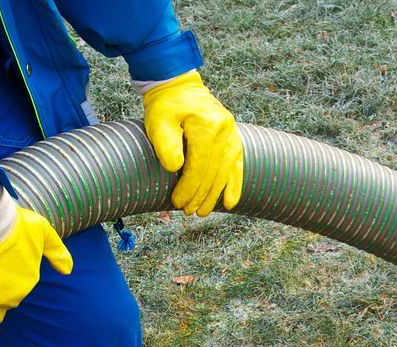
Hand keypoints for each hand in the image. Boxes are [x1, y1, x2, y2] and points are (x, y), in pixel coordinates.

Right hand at [0, 194, 72, 339]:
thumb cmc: (16, 225)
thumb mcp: (44, 231)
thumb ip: (57, 250)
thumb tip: (68, 271)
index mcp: (31, 277)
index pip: (21, 284)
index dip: (12, 276)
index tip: (6, 268)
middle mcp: (18, 291)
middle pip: (9, 297)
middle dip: (2, 288)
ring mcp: (1, 296)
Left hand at [141, 70, 242, 216]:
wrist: (178, 85)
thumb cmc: (166, 105)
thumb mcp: (159, 121)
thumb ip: (166, 145)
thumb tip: (176, 169)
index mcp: (207, 126)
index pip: (199, 166)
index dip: (189, 187)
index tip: (178, 202)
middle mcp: (224, 130)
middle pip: (213, 172)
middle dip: (200, 195)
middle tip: (187, 211)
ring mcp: (231, 133)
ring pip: (225, 171)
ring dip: (214, 195)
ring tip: (202, 212)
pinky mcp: (232, 137)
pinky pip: (237, 164)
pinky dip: (234, 184)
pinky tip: (230, 202)